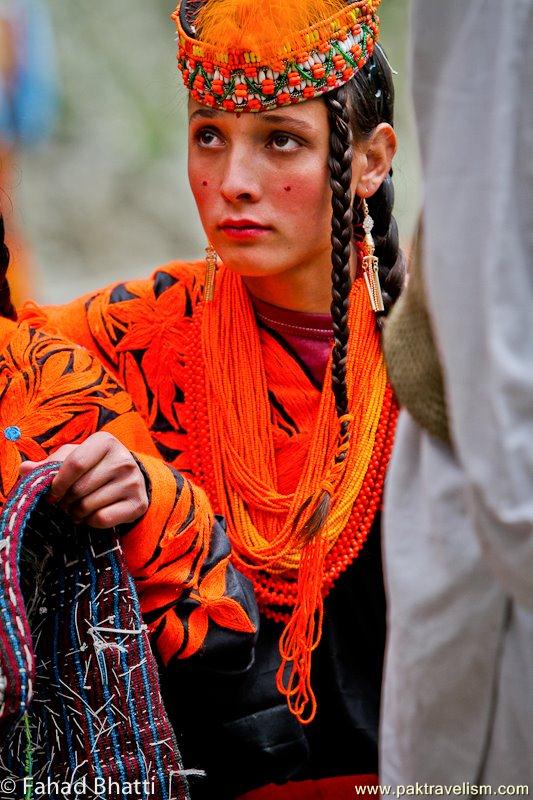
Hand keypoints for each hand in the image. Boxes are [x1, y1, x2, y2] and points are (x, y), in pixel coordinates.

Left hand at [19, 432, 148, 528]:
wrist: (129, 479)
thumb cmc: (94, 466)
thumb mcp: (73, 457)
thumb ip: (48, 464)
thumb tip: (25, 470)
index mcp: (106, 441)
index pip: (74, 464)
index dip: (58, 482)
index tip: (53, 492)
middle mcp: (124, 460)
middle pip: (80, 488)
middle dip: (65, 500)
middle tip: (64, 502)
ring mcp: (134, 482)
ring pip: (89, 506)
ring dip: (76, 512)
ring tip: (76, 508)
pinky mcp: (138, 504)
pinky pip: (102, 519)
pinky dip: (90, 522)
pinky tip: (91, 515)